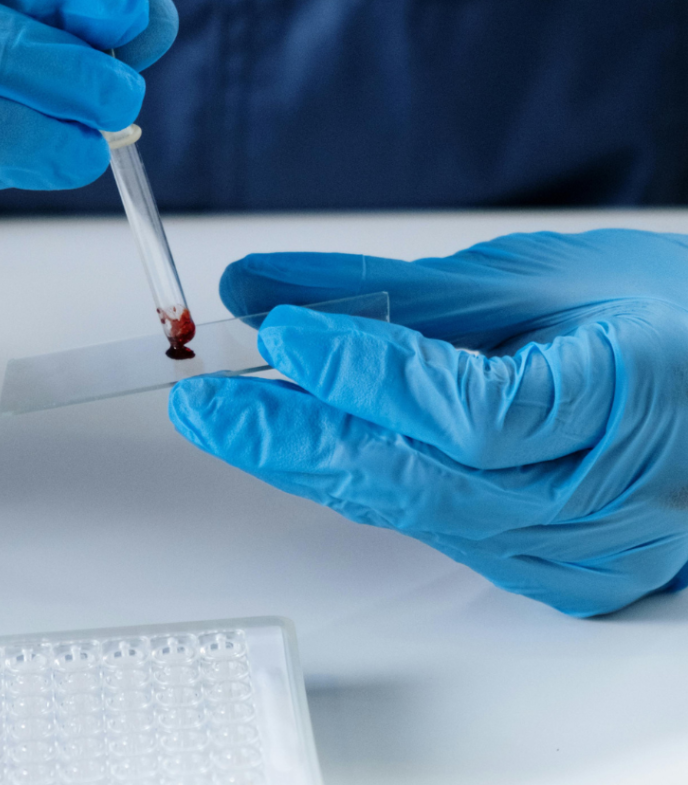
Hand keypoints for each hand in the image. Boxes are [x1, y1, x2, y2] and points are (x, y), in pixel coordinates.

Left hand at [169, 230, 687, 615]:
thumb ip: (391, 293)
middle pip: (421, 480)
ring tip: (232, 416)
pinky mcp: (549, 572)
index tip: (283, 334)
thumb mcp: (533, 278)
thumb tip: (265, 290)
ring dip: (310, 460)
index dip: (368, 373)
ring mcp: (576, 552)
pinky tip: (302, 444)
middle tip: (207, 402)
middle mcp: (603, 502)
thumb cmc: (658, 318)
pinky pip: (428, 523)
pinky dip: (359, 478)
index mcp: (628, 403)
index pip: (472, 410)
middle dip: (293, 439)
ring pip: (412, 509)